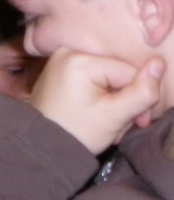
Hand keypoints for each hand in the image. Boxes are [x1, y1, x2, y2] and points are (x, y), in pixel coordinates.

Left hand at [28, 48, 164, 153]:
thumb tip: (159, 64)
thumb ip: (142, 92)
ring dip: (114, 100)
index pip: (129, 71)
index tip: (138, 121)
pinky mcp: (61, 69)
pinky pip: (93, 78)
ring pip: (108, 77)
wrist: (40, 147)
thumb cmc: (76, 134)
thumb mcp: (115, 116)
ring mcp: (62, 59)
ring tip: (107, 123)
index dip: (140, 96)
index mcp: (79, 60)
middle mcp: (68, 52)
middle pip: (118, 73)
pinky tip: (97, 113)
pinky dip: (100, 96)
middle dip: (125, 100)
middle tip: (120, 125)